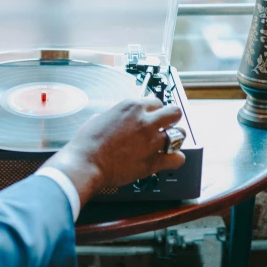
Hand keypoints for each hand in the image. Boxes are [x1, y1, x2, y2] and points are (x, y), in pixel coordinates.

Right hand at [42, 99, 185, 205]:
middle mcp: (146, 121)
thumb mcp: (100, 118)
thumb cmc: (87, 143)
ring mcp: (152, 141)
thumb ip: (117, 116)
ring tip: (168, 143)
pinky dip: (175, 159)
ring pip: (180, 134)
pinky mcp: (153, 161)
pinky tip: (168, 159)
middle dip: (171, 119)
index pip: (156, 102)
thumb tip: (121, 119)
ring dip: (175, 138)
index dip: (154, 110)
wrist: (86, 164)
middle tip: (166, 126)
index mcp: (132, 107)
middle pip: (175, 113)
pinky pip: (178, 158)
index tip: (152, 116)